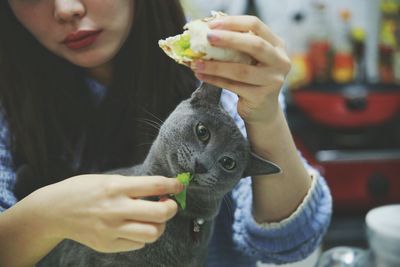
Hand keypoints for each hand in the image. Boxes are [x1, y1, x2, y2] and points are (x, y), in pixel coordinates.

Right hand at [31, 174, 182, 252]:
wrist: (54, 211)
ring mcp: (111, 230)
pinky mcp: (107, 245)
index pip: (155, 185)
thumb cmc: (83, 190)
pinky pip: (138, 244)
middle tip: (169, 203)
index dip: (173, 185)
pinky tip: (134, 227)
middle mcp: (115, 209)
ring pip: (153, 233)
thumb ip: (133, 186)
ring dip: (159, 225)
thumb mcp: (108, 179)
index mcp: (116, 187)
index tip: (179, 185)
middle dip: (171, 207)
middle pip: (160, 213)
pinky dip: (142, 235)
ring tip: (152, 218)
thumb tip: (161, 191)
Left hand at [191, 15, 290, 124]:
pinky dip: (215, 80)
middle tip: (208, 37)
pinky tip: (201, 75)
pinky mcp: (261, 97)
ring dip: (216, 66)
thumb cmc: (252, 79)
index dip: (234, 22)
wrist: (263, 110)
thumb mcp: (250, 59)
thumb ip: (237, 46)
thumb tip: (207, 33)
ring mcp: (273, 80)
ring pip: (241, 70)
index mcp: (277, 45)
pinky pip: (233, 86)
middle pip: (255, 45)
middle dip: (229, 40)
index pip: (256, 25)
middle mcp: (280, 61)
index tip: (212, 25)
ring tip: (197, 63)